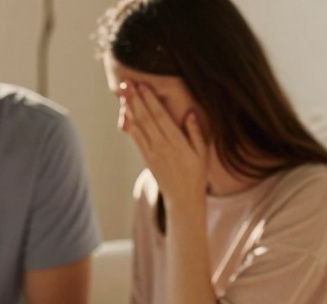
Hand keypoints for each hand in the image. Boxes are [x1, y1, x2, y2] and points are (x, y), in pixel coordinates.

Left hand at [117, 81, 208, 205]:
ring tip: (124, 93)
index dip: (150, 99)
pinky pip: (136, 139)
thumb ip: (196, 132)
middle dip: (136, 99)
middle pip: (146, 117)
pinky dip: (130, 125)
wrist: (184, 198)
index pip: (161, 116)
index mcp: (177, 142)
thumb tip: (190, 113)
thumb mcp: (203, 153)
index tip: (143, 85)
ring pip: (139, 126)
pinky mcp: (147, 159)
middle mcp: (163, 145)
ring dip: (130, 108)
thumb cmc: (197, 173)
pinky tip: (125, 113)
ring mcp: (153, 152)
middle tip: (127, 82)